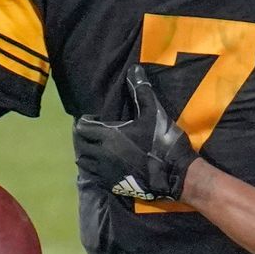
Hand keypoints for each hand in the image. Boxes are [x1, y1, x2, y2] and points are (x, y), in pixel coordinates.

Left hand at [73, 64, 197, 200]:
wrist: (174, 174)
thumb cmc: (162, 141)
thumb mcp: (154, 112)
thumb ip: (141, 90)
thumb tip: (134, 68)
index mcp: (107, 135)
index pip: (82, 127)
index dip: (87, 121)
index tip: (99, 118)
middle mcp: (101, 154)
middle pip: (80, 145)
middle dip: (86, 138)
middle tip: (98, 133)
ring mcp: (105, 172)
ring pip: (85, 162)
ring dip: (89, 154)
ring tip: (101, 149)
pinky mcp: (112, 185)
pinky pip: (95, 177)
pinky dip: (97, 169)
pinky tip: (109, 164)